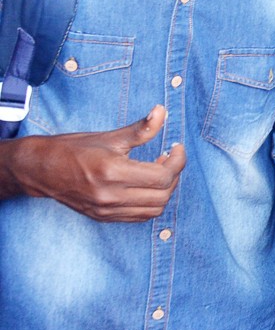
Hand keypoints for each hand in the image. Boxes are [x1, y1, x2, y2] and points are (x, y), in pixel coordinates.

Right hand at [10, 105, 184, 221]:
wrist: (41, 169)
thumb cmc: (74, 149)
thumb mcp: (109, 136)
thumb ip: (141, 128)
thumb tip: (162, 111)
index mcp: (112, 172)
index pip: (162, 176)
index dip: (178, 161)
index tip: (177, 148)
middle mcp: (110, 195)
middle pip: (162, 195)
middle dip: (174, 175)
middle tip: (170, 158)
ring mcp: (106, 210)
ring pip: (154, 210)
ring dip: (165, 191)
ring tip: (159, 172)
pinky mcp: (103, 217)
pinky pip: (139, 217)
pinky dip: (151, 203)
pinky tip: (147, 186)